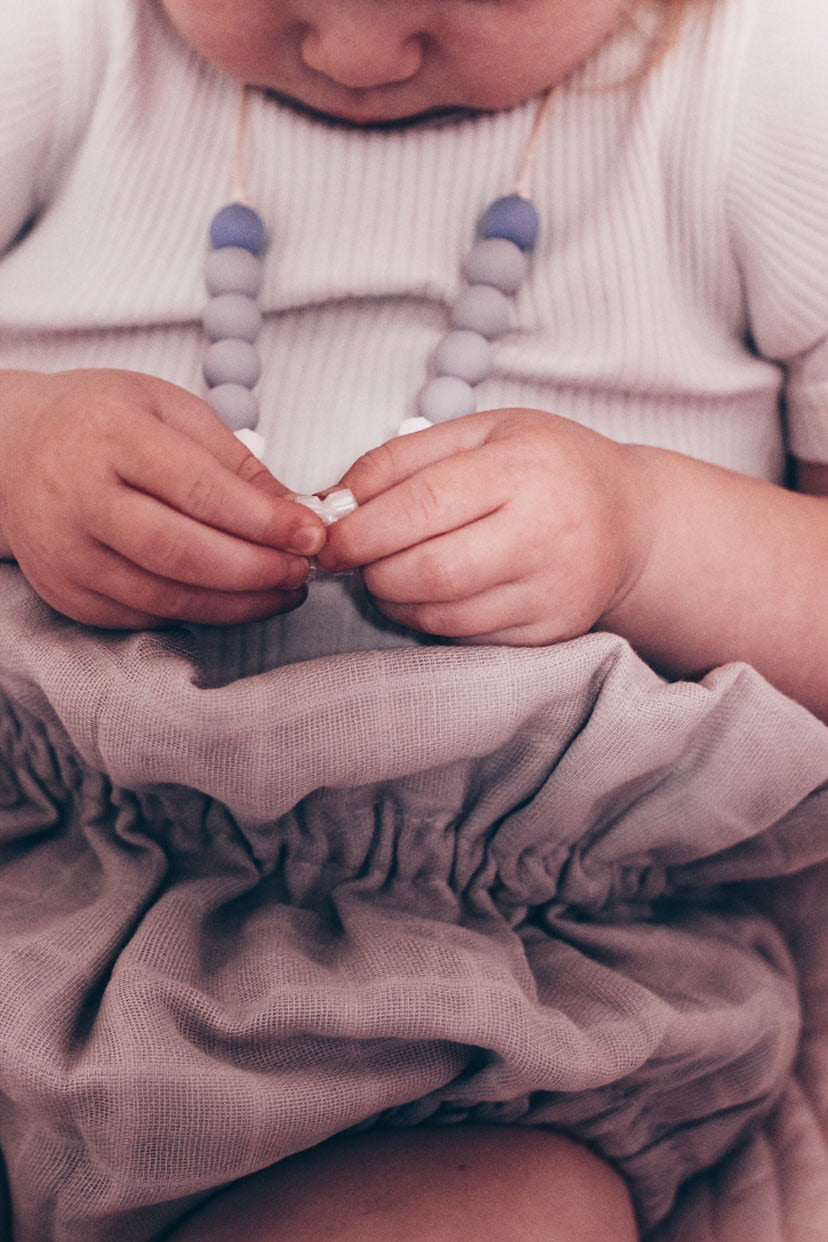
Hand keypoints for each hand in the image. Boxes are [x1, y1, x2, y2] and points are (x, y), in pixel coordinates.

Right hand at [0, 369, 325, 627]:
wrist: (13, 450)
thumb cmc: (102, 421)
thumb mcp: (170, 409)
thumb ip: (235, 460)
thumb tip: (295, 512)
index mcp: (110, 437)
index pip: (199, 490)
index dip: (263, 520)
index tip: (312, 535)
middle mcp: (78, 498)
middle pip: (181, 552)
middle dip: (256, 570)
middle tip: (304, 572)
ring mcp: (67, 554)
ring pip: (166, 596)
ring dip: (238, 602)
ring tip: (284, 591)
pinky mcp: (68, 594)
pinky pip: (147, 615)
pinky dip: (202, 614)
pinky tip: (238, 600)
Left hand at [316, 408, 647, 644]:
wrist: (632, 523)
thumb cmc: (547, 467)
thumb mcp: (483, 433)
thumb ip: (403, 458)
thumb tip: (334, 502)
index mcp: (525, 468)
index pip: (425, 506)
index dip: (364, 530)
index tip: (331, 540)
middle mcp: (545, 533)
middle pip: (430, 571)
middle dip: (374, 571)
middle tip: (359, 561)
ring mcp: (551, 592)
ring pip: (444, 614)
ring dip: (397, 601)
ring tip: (393, 574)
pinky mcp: (551, 634)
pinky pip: (467, 639)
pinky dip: (432, 621)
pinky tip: (434, 595)